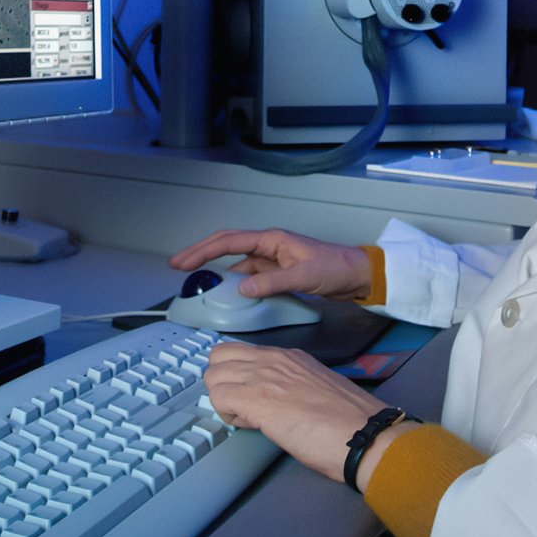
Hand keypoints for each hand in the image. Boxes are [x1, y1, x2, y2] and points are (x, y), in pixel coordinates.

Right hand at [169, 228, 373, 301]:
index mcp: (272, 239)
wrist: (358, 275)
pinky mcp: (278, 274)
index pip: (229, 241)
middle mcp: (269, 246)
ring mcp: (273, 260)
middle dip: (201, 254)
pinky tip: (229, 296)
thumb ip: (272, 283)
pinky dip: (236, 285)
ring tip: (198, 284)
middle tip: (177, 266)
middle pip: (226, 246)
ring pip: (237, 263)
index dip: (203, 250)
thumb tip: (242, 289)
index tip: (184, 261)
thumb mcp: (304, 276)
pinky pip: (250, 277)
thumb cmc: (337, 268)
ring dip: (217, 272)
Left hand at [203, 341, 413, 487]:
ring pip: (213, 376)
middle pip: (219, 357)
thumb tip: (270, 400)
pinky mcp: (257, 399)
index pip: (240, 351)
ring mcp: (264, 376)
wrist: (364, 434)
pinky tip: (249, 425)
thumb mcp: (314, 387)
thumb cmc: (348, 420)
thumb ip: (289, 385)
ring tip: (246, 418)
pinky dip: (226, 414)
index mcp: (288, 356)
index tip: (248, 396)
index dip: (238, 376)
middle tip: (239, 406)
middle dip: (222, 383)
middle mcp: (273, 359)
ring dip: (222, 399)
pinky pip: (218, 398)